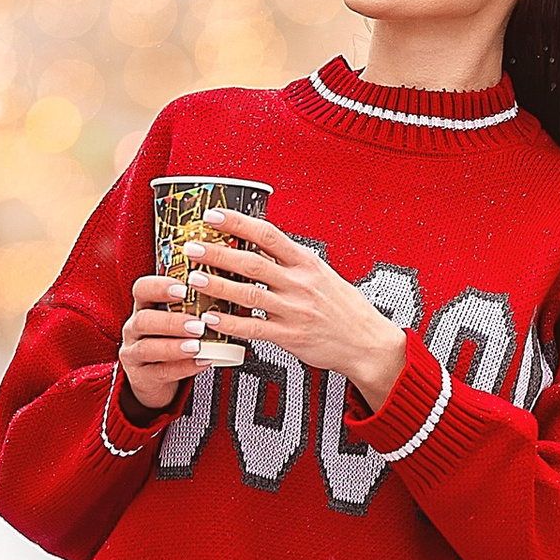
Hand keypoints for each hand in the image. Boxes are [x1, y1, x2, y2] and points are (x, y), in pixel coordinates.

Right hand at [118, 270, 201, 418]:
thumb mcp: (174, 321)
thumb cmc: (168, 342)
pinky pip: (160, 372)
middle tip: (198, 325)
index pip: (142, 289)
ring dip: (175, 346)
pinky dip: (183, 368)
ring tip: (198, 346)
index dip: (160, 287)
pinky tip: (202, 362)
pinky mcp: (141, 376)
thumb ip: (191, 308)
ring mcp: (134, 353)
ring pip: (147, 348)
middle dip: (173, 322)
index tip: (184, 290)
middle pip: (144, 320)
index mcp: (144, 308)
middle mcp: (134, 329)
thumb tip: (222, 293)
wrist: (154, 379)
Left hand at [183, 210, 408, 410]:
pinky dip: (230, 323)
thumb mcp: (322, 274)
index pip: (268, 234)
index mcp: (306, 263)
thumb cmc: (344, 308)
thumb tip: (260, 245)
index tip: (214, 216)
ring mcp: (295, 310)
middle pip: (252, 263)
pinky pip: (254, 328)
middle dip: (218, 253)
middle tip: (193, 247)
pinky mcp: (290, 336)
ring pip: (248, 295)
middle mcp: (300, 283)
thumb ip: (291, 262)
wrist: (367, 343)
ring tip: (195, 280)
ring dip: (218, 286)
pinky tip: (212, 319)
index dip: (238, 223)